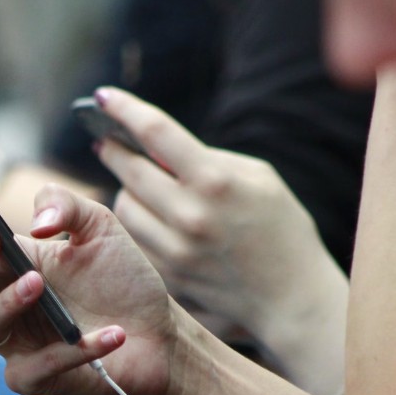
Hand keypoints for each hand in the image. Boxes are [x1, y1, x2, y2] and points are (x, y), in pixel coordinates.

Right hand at [0, 184, 193, 394]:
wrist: (161, 334)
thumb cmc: (123, 280)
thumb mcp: (100, 228)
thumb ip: (66, 205)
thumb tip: (36, 222)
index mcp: (14, 262)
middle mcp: (7, 300)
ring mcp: (18, 341)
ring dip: (8, 302)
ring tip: (38, 283)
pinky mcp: (38, 378)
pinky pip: (36, 368)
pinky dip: (72, 351)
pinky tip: (112, 335)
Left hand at [96, 87, 342, 343]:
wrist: (293, 297)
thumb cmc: (282, 228)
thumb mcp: (259, 178)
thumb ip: (209, 159)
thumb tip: (158, 147)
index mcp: (215, 181)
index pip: (155, 132)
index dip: (123, 109)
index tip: (102, 97)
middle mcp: (190, 215)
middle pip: (129, 171)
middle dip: (114, 151)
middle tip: (106, 142)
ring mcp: (176, 250)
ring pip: (123, 208)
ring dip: (125, 191)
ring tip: (135, 183)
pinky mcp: (168, 276)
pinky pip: (134, 239)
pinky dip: (137, 224)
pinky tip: (148, 216)